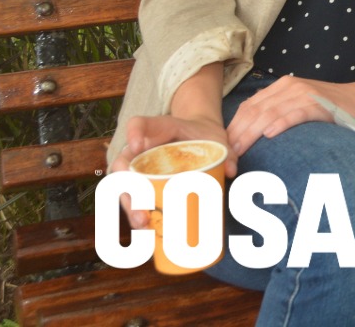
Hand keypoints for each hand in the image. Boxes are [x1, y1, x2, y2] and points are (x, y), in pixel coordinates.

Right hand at [110, 113, 231, 229]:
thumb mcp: (216, 137)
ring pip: (123, 185)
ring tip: (143, 224)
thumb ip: (226, 150)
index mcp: (158, 128)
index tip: (136, 146)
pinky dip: (137, 214)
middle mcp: (141, 148)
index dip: (133, 133)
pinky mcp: (142, 183)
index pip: (138, 124)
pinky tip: (146, 230)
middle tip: (141, 202)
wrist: (198, 136)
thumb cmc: (203, 136)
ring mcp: (139, 166)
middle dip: (127, 185)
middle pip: (123, 163)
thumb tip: (231, 171)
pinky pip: (133, 198)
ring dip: (129, 205)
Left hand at [223, 74, 354, 157]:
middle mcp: (290, 86)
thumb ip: (277, 113)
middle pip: (255, 111)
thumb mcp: (298, 105)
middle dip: (237, 134)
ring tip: (239, 151)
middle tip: (225, 156)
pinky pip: (296, 113)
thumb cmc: (329, 108)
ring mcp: (305, 93)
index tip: (221, 149)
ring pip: (270, 113)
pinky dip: (282, 123)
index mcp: (281, 86)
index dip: (232, 128)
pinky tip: (270, 135)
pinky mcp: (320, 103)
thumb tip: (250, 137)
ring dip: (252, 133)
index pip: (248, 107)